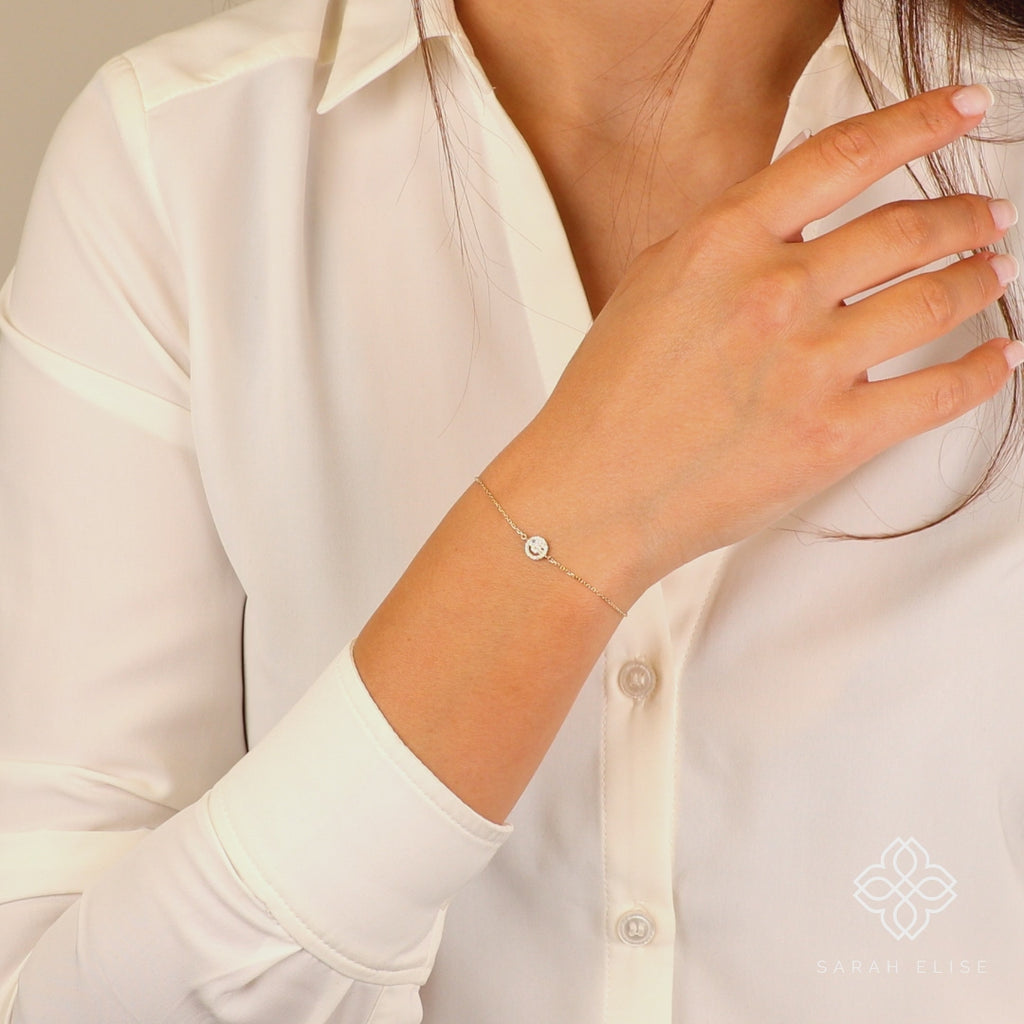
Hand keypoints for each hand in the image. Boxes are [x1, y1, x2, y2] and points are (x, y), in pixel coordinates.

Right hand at [491, 83, 1020, 606]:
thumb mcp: (653, 288)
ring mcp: (808, 365)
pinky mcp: (834, 437)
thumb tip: (799, 221)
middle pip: (907, 226)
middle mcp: (772, 292)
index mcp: (721, 243)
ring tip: (995, 272)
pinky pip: (942, 390)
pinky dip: (984, 368)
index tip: (962, 111)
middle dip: (966, 213)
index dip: (922, 122)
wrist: (590, 496)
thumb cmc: (608, 402)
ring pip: (936, 298)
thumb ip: (728, 244)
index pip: (845, 154)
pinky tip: (997, 355)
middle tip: (989, 215)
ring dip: (982, 278)